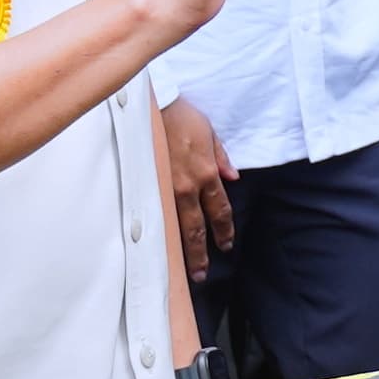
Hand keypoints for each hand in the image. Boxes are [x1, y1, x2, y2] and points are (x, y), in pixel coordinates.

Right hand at [158, 99, 234, 284]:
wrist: (153, 104)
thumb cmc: (182, 115)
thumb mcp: (209, 133)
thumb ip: (220, 158)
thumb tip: (232, 178)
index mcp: (206, 173)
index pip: (219, 209)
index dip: (224, 229)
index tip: (226, 244)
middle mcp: (187, 186)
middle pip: (197, 227)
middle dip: (201, 252)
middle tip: (201, 273)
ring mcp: (165, 188)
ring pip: (175, 225)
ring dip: (181, 249)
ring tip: (182, 269)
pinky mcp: (147, 184)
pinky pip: (156, 212)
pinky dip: (159, 231)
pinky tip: (157, 246)